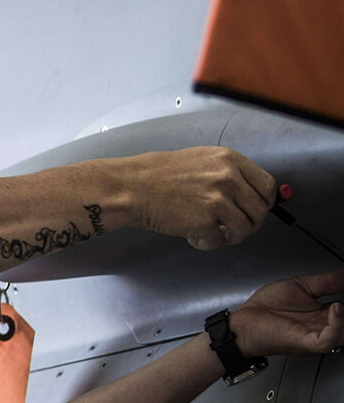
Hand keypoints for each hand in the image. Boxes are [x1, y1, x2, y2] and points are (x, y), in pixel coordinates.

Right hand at [126, 146, 275, 249]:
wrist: (135, 187)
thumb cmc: (164, 175)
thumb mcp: (205, 161)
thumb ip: (231, 174)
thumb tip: (254, 196)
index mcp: (230, 160)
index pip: (267, 186)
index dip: (265, 203)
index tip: (256, 211)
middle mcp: (228, 178)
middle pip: (260, 211)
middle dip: (250, 225)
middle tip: (235, 229)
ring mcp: (217, 200)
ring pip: (244, 230)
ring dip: (231, 237)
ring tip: (213, 232)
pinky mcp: (203, 222)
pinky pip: (218, 242)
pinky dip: (206, 243)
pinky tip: (192, 234)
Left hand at [232, 269, 343, 357]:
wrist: (243, 322)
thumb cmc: (266, 309)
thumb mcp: (301, 286)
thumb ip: (327, 281)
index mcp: (324, 314)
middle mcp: (323, 326)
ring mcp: (315, 334)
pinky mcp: (304, 341)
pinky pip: (327, 339)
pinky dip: (337, 325)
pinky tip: (337, 307)